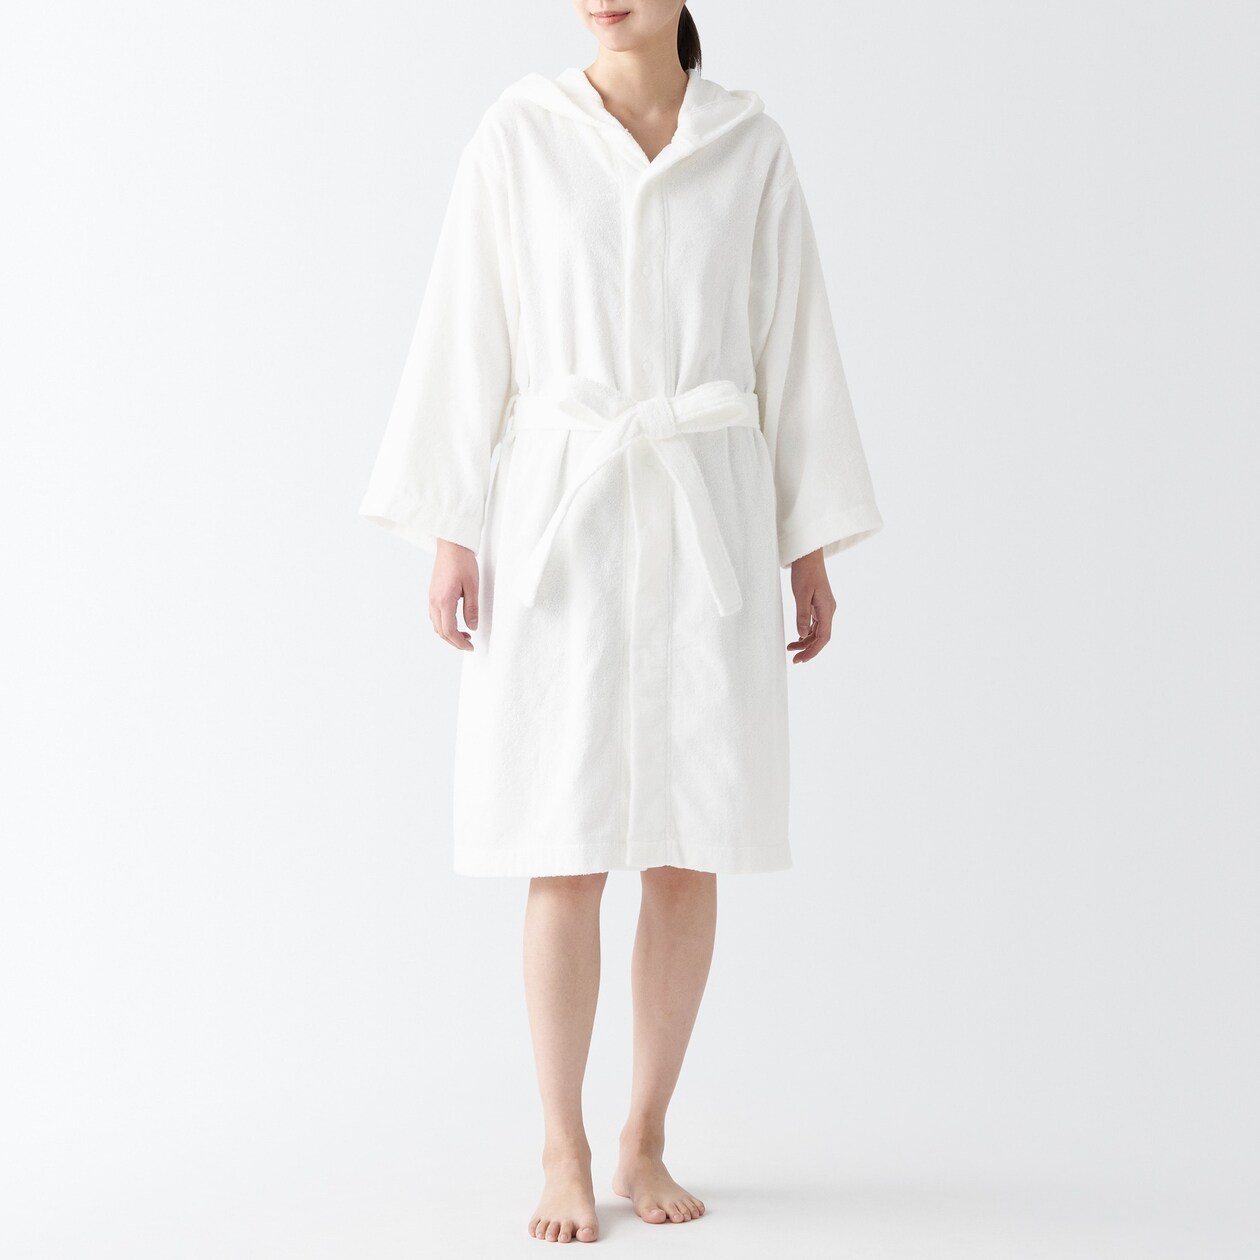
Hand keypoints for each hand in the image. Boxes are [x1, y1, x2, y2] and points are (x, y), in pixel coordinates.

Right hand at [429, 539, 478, 650]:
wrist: (451, 546)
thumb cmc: (462, 562)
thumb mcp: (473, 587)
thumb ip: (472, 609)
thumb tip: (472, 627)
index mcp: (444, 601)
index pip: (449, 631)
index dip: (460, 643)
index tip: (470, 647)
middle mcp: (434, 602)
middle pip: (441, 632)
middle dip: (455, 642)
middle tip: (469, 644)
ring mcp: (431, 598)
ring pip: (437, 625)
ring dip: (449, 634)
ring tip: (464, 634)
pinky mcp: (432, 595)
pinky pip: (435, 616)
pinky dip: (444, 625)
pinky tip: (455, 622)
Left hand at [787, 549, 835, 663]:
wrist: (808, 556)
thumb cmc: (805, 572)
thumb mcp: (801, 595)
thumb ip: (802, 615)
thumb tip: (803, 635)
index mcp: (827, 609)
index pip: (823, 637)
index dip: (813, 650)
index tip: (802, 660)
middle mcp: (828, 610)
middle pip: (821, 637)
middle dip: (809, 650)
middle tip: (795, 659)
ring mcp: (824, 608)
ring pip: (817, 631)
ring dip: (806, 642)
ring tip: (791, 648)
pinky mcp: (818, 605)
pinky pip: (815, 624)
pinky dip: (806, 632)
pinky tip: (797, 637)